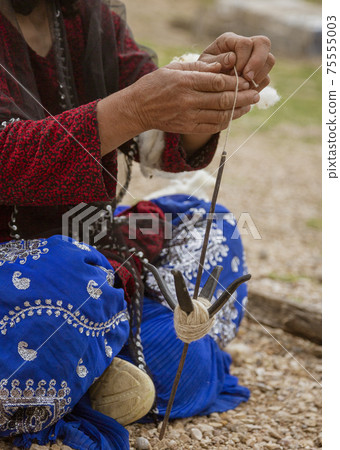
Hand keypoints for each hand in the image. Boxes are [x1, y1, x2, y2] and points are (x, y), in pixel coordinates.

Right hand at [129, 60, 259, 135]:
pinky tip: (233, 116)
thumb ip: (199, 67)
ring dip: (238, 111)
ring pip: (220, 115)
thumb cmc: (156, 84)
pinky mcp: (187, 128)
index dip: (235, 82)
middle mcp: (188, 100)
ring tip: (249, 106)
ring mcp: (188, 116)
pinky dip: (225, 122)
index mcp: (186, 82)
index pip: (217, 82)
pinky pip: (212, 127)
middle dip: (243, 97)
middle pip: (223, 100)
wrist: (139, 108)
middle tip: (256, 94)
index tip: (247, 81)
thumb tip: (223, 65)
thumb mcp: (175, 69)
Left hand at [199, 33, 274, 91]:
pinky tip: (246, 94)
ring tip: (245, 88)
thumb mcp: (203, 68)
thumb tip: (232, 58)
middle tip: (247, 78)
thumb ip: (216, 62)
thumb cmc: (201, 75)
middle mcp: (245, 46)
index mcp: (229, 40)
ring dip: (259, 76)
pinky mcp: (257, 74)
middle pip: (264, 44)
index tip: (236, 74)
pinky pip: (266, 78)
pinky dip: (258, 87)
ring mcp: (254, 59)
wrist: (203, 88)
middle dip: (257, 63)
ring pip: (269, 60)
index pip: (245, 43)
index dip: (244, 59)